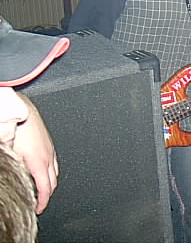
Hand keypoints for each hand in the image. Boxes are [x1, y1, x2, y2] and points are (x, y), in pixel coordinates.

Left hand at [12, 95, 58, 213]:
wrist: (23, 109)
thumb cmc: (17, 127)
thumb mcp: (10, 149)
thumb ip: (10, 164)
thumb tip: (8, 175)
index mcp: (39, 161)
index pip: (45, 188)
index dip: (43, 201)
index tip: (39, 209)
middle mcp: (48, 156)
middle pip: (53, 182)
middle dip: (47, 195)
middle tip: (39, 202)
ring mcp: (50, 149)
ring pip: (55, 172)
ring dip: (50, 183)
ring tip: (43, 189)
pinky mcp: (49, 143)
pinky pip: (55, 162)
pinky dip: (51, 171)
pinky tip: (45, 171)